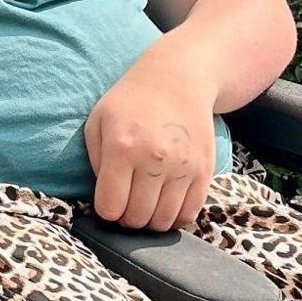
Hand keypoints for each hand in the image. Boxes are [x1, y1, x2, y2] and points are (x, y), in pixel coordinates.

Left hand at [83, 57, 217, 230]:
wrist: (178, 79)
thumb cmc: (131, 102)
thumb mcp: (98, 122)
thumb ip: (96, 163)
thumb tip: (107, 201)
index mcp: (122, 147)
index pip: (110, 207)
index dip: (106, 209)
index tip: (109, 199)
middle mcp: (154, 158)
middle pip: (137, 218)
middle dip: (127, 218)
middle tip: (128, 202)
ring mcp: (183, 166)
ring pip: (163, 221)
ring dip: (151, 220)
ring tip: (146, 202)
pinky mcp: (204, 170)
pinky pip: (190, 213)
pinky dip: (176, 217)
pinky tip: (167, 203)